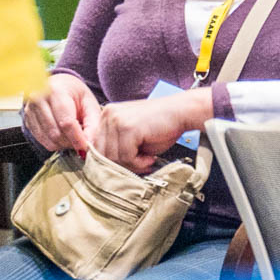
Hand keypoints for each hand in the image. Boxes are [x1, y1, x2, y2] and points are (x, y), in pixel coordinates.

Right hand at [24, 73, 100, 155]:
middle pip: (56, 134)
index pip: (66, 122)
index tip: (87, 148)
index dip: (78, 139)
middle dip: (71, 143)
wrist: (58, 85)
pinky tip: (63, 135)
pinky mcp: (27, 120)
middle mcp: (38, 100)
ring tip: (73, 137)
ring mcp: (30, 111)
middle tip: (82, 142)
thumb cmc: (75, 94)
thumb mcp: (90, 104)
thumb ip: (93, 125)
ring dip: (64, 145)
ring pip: (48, 140)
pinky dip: (55, 143)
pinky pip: (42, 141)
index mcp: (55, 91)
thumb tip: (91, 145)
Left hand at [91, 89, 212, 172]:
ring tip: (147, 161)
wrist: (181, 112)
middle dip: (122, 164)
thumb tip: (107, 167)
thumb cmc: (161, 125)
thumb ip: (118, 146)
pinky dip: (139, 163)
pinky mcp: (128, 128)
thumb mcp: (133, 136)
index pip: (98, 146)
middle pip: (102, 153)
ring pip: (113, 157)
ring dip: (132, 165)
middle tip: (140, 165)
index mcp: (107, 114)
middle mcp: (108, 115)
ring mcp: (117, 120)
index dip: (112, 160)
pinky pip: (126, 157)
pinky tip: (150, 157)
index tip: (129, 164)